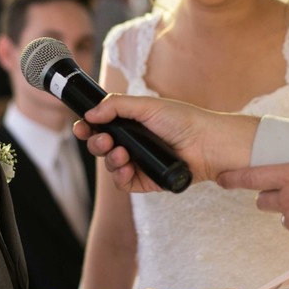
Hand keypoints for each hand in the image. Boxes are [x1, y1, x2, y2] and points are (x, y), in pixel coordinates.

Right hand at [73, 95, 258, 192]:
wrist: (207, 144)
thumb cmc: (183, 120)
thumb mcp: (147, 106)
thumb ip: (116, 106)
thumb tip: (90, 113)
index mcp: (133, 123)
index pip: (102, 126)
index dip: (89, 127)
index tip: (81, 127)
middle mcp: (134, 142)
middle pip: (102, 146)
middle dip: (96, 143)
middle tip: (103, 140)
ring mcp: (140, 162)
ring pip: (111, 165)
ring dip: (110, 160)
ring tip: (121, 153)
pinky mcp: (147, 181)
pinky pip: (124, 183)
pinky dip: (121, 177)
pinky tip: (127, 168)